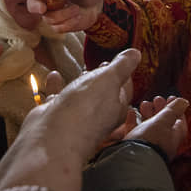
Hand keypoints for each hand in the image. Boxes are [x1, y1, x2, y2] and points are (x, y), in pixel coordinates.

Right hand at [0, 49, 141, 190]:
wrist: (53, 137)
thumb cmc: (86, 109)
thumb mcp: (109, 80)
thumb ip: (121, 66)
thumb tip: (136, 53)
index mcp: (117, 107)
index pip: (125, 88)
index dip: (123, 74)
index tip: (123, 61)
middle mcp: (98, 115)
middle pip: (103, 93)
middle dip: (103, 79)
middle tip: (103, 65)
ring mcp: (76, 117)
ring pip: (81, 97)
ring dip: (81, 83)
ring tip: (83, 70)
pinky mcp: (56, 117)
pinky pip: (57, 98)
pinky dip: (56, 86)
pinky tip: (54, 75)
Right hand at [26, 0, 103, 32]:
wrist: (96, 4)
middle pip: (32, 3)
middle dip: (35, 6)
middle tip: (42, 8)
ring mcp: (51, 13)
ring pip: (48, 18)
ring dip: (63, 15)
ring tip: (77, 9)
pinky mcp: (58, 24)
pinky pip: (57, 28)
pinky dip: (68, 23)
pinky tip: (78, 17)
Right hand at [126, 96, 188, 161]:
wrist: (133, 158)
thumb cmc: (152, 139)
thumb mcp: (164, 120)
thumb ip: (173, 110)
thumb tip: (184, 102)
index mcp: (174, 136)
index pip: (179, 120)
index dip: (176, 108)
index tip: (171, 98)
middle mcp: (163, 141)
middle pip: (163, 122)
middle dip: (160, 109)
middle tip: (156, 99)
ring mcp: (149, 144)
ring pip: (149, 126)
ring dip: (147, 113)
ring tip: (144, 104)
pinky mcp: (135, 146)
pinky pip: (135, 131)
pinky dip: (133, 120)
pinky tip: (132, 112)